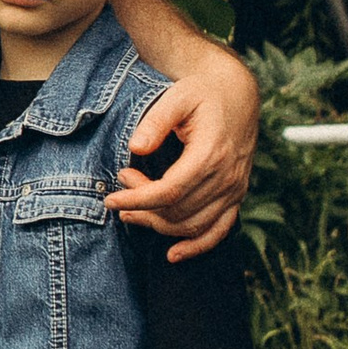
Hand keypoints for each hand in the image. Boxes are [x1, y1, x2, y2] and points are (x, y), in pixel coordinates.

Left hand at [109, 49, 259, 259]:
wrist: (237, 94)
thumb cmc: (202, 94)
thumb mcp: (177, 97)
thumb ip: (155, 121)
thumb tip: (136, 147)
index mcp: (211, 154)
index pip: (169, 191)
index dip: (137, 199)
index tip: (110, 198)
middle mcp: (227, 177)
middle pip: (177, 210)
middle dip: (142, 206)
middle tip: (121, 187)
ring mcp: (235, 189)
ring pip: (192, 224)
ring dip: (158, 225)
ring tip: (130, 213)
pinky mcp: (237, 195)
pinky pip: (219, 230)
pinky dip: (197, 246)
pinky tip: (173, 255)